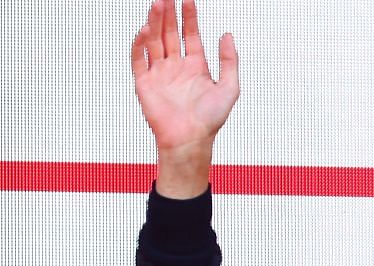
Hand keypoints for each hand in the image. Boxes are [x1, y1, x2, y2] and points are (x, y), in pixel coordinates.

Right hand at [131, 0, 238, 196]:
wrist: (190, 140)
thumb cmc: (211, 119)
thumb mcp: (230, 88)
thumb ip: (229, 61)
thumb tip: (228, 35)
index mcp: (196, 66)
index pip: (190, 35)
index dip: (189, 17)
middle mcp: (176, 66)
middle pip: (169, 33)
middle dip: (168, 14)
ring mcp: (159, 73)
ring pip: (154, 41)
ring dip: (154, 23)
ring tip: (157, 5)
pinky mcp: (144, 82)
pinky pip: (139, 59)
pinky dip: (140, 44)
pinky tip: (145, 30)